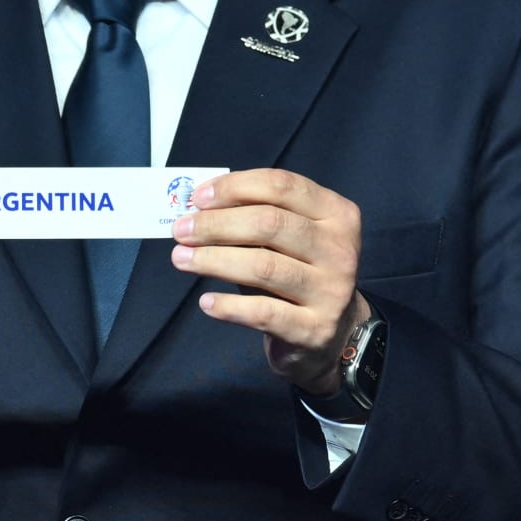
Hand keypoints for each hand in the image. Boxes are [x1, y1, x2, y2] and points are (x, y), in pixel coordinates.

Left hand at [169, 169, 368, 395]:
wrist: (332, 335)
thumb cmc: (298, 272)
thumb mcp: (288, 239)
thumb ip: (254, 216)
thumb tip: (199, 207)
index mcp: (336, 214)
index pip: (282, 186)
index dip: (235, 187)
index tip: (197, 198)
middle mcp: (339, 249)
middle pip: (270, 223)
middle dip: (216, 224)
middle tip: (181, 230)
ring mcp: (331, 291)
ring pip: (264, 266)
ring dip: (214, 260)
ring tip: (181, 259)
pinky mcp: (315, 329)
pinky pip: (264, 312)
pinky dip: (229, 306)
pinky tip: (206, 302)